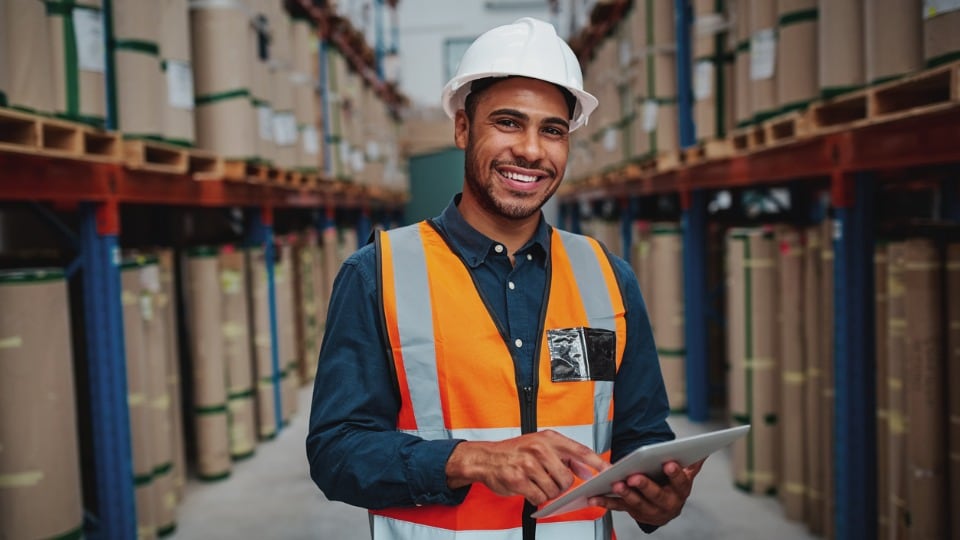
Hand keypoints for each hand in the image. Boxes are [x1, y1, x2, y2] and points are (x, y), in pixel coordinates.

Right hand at [445, 430, 609, 504]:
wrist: (486, 458)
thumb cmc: (515, 452)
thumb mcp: (541, 446)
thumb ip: (566, 457)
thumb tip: (586, 470)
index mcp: (549, 438)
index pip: (580, 450)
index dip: (597, 462)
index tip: (609, 471)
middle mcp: (539, 448)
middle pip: (566, 478)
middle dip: (561, 485)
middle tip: (550, 481)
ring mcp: (528, 464)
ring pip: (553, 490)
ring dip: (547, 492)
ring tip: (536, 483)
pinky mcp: (519, 479)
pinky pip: (539, 497)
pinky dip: (536, 498)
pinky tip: (529, 489)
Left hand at [587, 458, 703, 525]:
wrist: (665, 510)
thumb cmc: (673, 487)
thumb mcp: (684, 476)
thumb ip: (692, 464)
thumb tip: (704, 450)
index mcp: (681, 492)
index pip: (680, 483)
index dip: (675, 473)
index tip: (668, 463)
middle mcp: (667, 504)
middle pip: (656, 495)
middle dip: (645, 486)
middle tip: (634, 476)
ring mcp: (649, 511)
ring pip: (637, 503)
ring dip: (625, 494)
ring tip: (616, 483)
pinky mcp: (633, 512)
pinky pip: (618, 507)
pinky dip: (605, 502)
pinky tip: (594, 497)